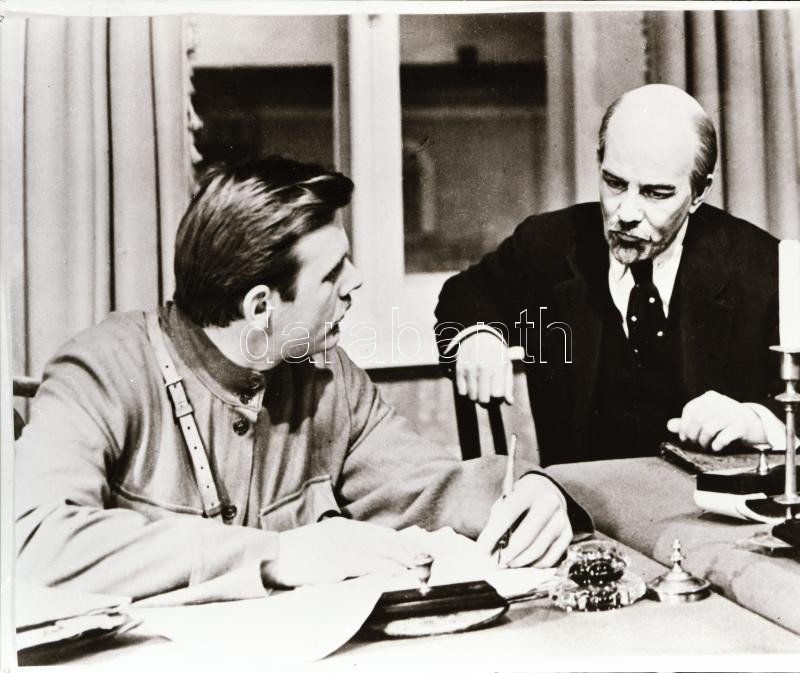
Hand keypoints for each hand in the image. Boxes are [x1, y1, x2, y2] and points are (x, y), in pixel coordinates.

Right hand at [261, 517, 418, 587]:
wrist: (274, 556)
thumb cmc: (297, 553)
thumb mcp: (323, 540)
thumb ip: (344, 543)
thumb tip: (365, 552)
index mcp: (344, 528)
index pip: (380, 533)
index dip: (400, 540)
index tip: (415, 548)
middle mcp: (347, 534)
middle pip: (385, 540)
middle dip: (408, 549)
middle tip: (427, 557)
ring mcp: (343, 547)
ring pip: (382, 552)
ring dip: (403, 559)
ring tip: (420, 566)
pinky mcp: (338, 562)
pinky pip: (368, 565)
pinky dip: (386, 568)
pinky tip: (398, 572)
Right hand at [455, 332, 513, 403]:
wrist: (479, 336)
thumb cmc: (496, 354)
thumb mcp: (506, 365)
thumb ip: (508, 384)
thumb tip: (509, 402)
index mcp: (498, 366)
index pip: (497, 395)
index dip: (498, 398)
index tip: (497, 393)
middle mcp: (483, 367)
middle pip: (484, 399)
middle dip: (487, 400)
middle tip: (487, 394)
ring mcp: (470, 368)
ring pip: (472, 396)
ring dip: (476, 396)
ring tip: (480, 388)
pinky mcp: (459, 368)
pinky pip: (461, 391)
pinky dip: (466, 391)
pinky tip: (471, 384)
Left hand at [476, 474, 571, 567]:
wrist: (546, 491)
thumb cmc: (519, 500)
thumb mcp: (506, 500)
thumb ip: (498, 521)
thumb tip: (490, 553)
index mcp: (529, 490)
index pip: (509, 513)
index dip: (493, 535)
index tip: (480, 551)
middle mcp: (549, 503)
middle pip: (525, 536)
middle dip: (507, 554)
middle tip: (494, 563)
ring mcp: (561, 519)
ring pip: (537, 550)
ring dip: (519, 562)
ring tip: (507, 563)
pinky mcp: (568, 534)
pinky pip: (550, 558)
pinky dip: (534, 565)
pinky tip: (523, 563)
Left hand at [666, 390, 766, 451]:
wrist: (753, 423)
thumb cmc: (724, 420)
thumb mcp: (706, 417)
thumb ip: (687, 421)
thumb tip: (670, 425)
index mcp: (709, 397)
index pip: (690, 410)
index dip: (683, 426)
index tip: (683, 438)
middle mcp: (721, 402)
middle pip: (698, 420)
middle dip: (692, 435)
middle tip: (694, 443)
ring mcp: (732, 413)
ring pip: (708, 429)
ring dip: (703, 441)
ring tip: (705, 446)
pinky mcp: (741, 425)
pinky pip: (723, 437)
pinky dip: (717, 444)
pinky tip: (715, 447)